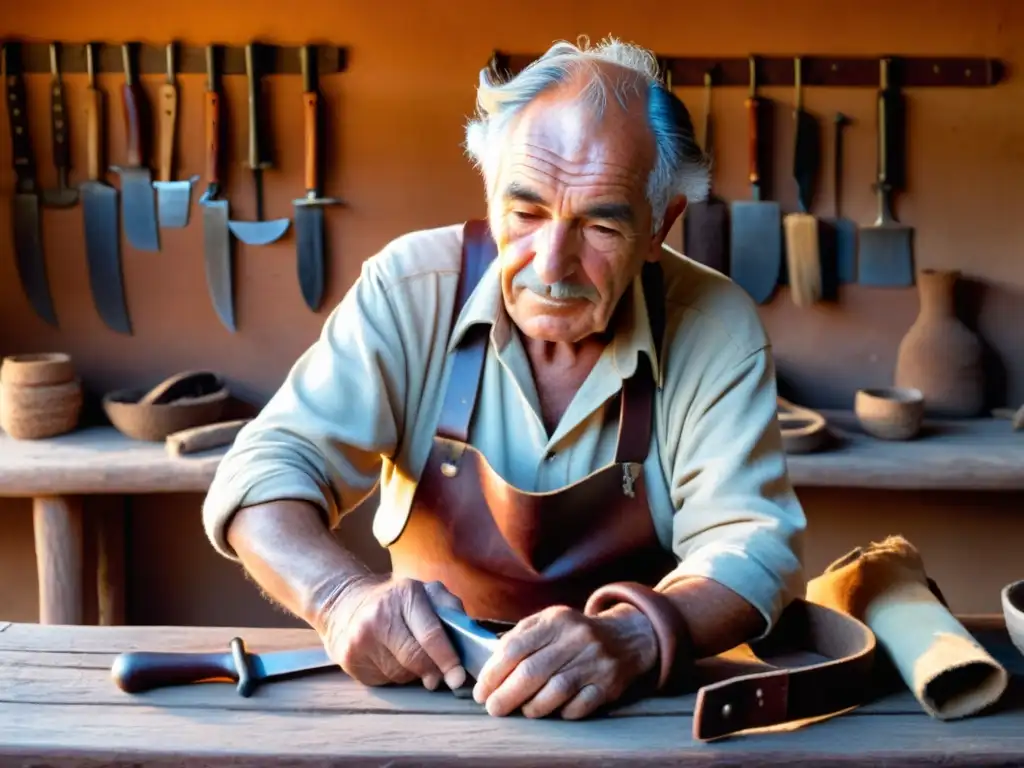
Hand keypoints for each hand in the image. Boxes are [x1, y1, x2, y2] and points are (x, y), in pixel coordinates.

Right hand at [317, 574, 467, 691]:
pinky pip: (383, 680)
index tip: (458, 676)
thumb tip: (468, 641)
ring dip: (413, 673)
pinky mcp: (349, 659)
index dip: (447, 659)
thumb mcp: (425, 593)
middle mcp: (380, 614)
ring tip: (409, 657)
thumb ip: (450, 609)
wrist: (344, 604)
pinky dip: (394, 675)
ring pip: (401, 673)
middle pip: (416, 658)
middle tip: (441, 678)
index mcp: (405, 594)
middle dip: (434, 672)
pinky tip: (389, 659)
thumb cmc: (396, 601)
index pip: (431, 634)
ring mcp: (361, 638)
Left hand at [472, 604, 658, 718]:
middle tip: (493, 709)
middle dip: (506, 695)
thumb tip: (488, 664)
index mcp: (555, 620)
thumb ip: (520, 637)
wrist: (627, 637)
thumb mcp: (549, 622)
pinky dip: (564, 712)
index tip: (481, 691)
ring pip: (556, 690)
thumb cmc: (575, 633)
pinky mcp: (609, 684)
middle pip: (533, 671)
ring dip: (533, 707)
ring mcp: (594, 661)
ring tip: (522, 712)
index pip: (516, 647)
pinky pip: (581, 705)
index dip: (494, 673)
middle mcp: (576, 638)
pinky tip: (554, 713)